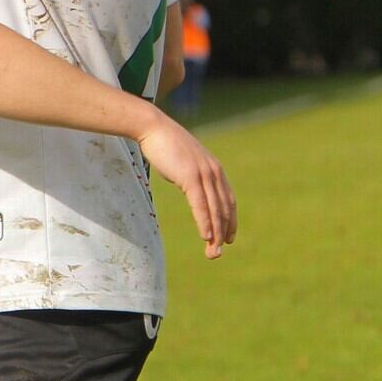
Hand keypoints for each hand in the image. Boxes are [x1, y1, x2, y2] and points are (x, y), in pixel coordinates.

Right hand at [138, 115, 236, 258]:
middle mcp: (214, 172)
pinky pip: (200, 204)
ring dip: (215, 233)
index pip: (228, 200)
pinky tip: (206, 236)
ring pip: (214, 209)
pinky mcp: (191, 177)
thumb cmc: (163, 143)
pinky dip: (205, 221)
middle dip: (223, 233)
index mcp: (214, 169)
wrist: (153, 127)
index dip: (229, 221)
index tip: (228, 238)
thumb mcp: (183, 161)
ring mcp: (204, 174)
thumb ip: (190, 173)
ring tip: (213, 252)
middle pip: (223, 208)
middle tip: (217, 253)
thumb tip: (187, 183)